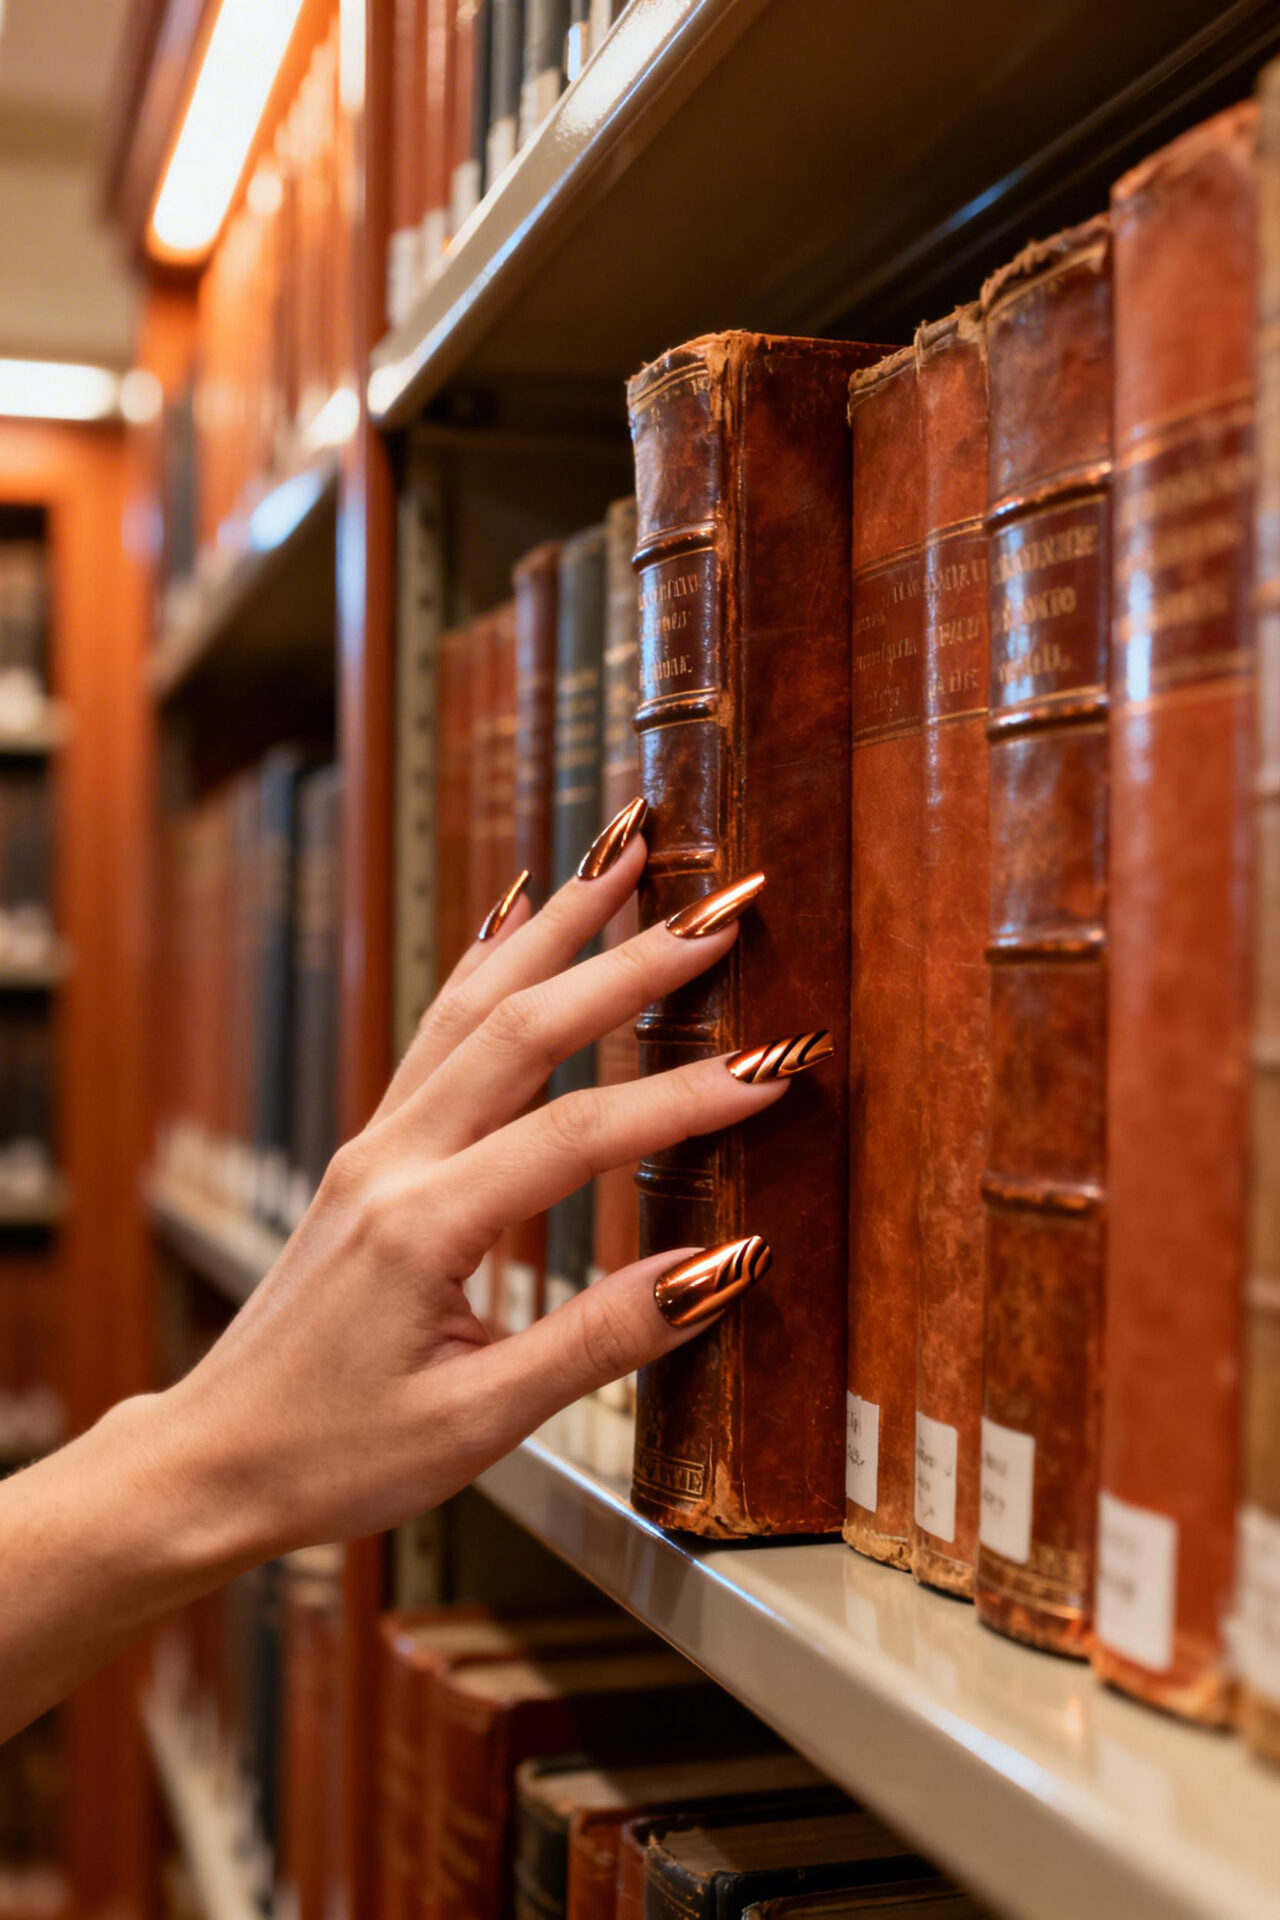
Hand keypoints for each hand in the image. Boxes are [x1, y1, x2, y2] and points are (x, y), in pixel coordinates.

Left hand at [146, 822, 794, 1562]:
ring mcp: (375, 1144)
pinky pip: (436, 1028)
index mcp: (423, 1225)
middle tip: (720, 909)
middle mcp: (393, 1159)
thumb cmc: (334, 1456)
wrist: (214, 1460)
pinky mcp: (372, 1151)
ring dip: (556, 925)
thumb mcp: (477, 1423)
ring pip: (474, 1003)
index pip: (578, 1135)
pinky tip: (515, 917)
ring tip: (624, 855)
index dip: (683, 1099)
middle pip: (525, 1026)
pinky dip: (488, 960)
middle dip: (630, 960)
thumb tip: (716, 1272)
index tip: (771, 1069)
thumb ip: (599, 1340)